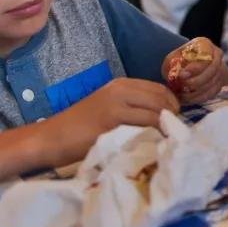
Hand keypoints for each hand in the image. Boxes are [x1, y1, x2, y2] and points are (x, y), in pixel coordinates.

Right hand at [40, 77, 179, 165]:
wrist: (51, 137)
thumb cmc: (80, 127)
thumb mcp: (109, 108)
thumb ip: (132, 107)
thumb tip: (162, 116)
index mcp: (121, 84)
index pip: (159, 88)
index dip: (172, 103)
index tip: (175, 118)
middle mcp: (120, 89)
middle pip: (161, 97)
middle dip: (173, 114)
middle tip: (174, 130)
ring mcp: (116, 103)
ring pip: (156, 110)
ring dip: (166, 124)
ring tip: (168, 137)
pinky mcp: (112, 120)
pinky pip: (145, 123)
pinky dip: (156, 132)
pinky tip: (156, 142)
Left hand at [163, 38, 227, 104]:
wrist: (189, 66)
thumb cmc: (178, 61)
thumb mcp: (173, 58)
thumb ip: (175, 65)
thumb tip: (178, 76)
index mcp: (204, 44)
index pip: (206, 56)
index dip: (195, 68)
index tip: (182, 75)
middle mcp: (216, 55)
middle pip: (212, 71)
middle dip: (196, 81)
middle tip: (182, 86)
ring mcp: (220, 69)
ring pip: (211, 84)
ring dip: (196, 91)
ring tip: (181, 94)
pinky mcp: (219, 84)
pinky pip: (211, 93)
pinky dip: (198, 98)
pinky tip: (186, 99)